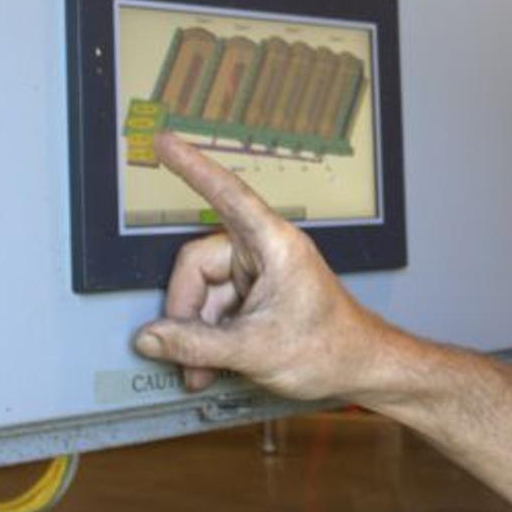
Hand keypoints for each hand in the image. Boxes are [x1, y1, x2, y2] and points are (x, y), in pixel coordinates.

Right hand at [131, 132, 401, 401]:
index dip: (192, 166)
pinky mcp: (258, 294)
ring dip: (197, 332)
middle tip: (184, 354)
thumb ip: (196, 344)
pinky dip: (209, 336)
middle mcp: (266, 250)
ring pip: (203, 291)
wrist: (361, 369)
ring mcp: (260, 273)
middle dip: (186, 313)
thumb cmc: (329, 348)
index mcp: (274, 244)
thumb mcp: (254, 349)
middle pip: (198, 265)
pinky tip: (211, 364)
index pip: (227, 194)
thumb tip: (150, 337)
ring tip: (201, 369)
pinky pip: (217, 307)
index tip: (165, 142)